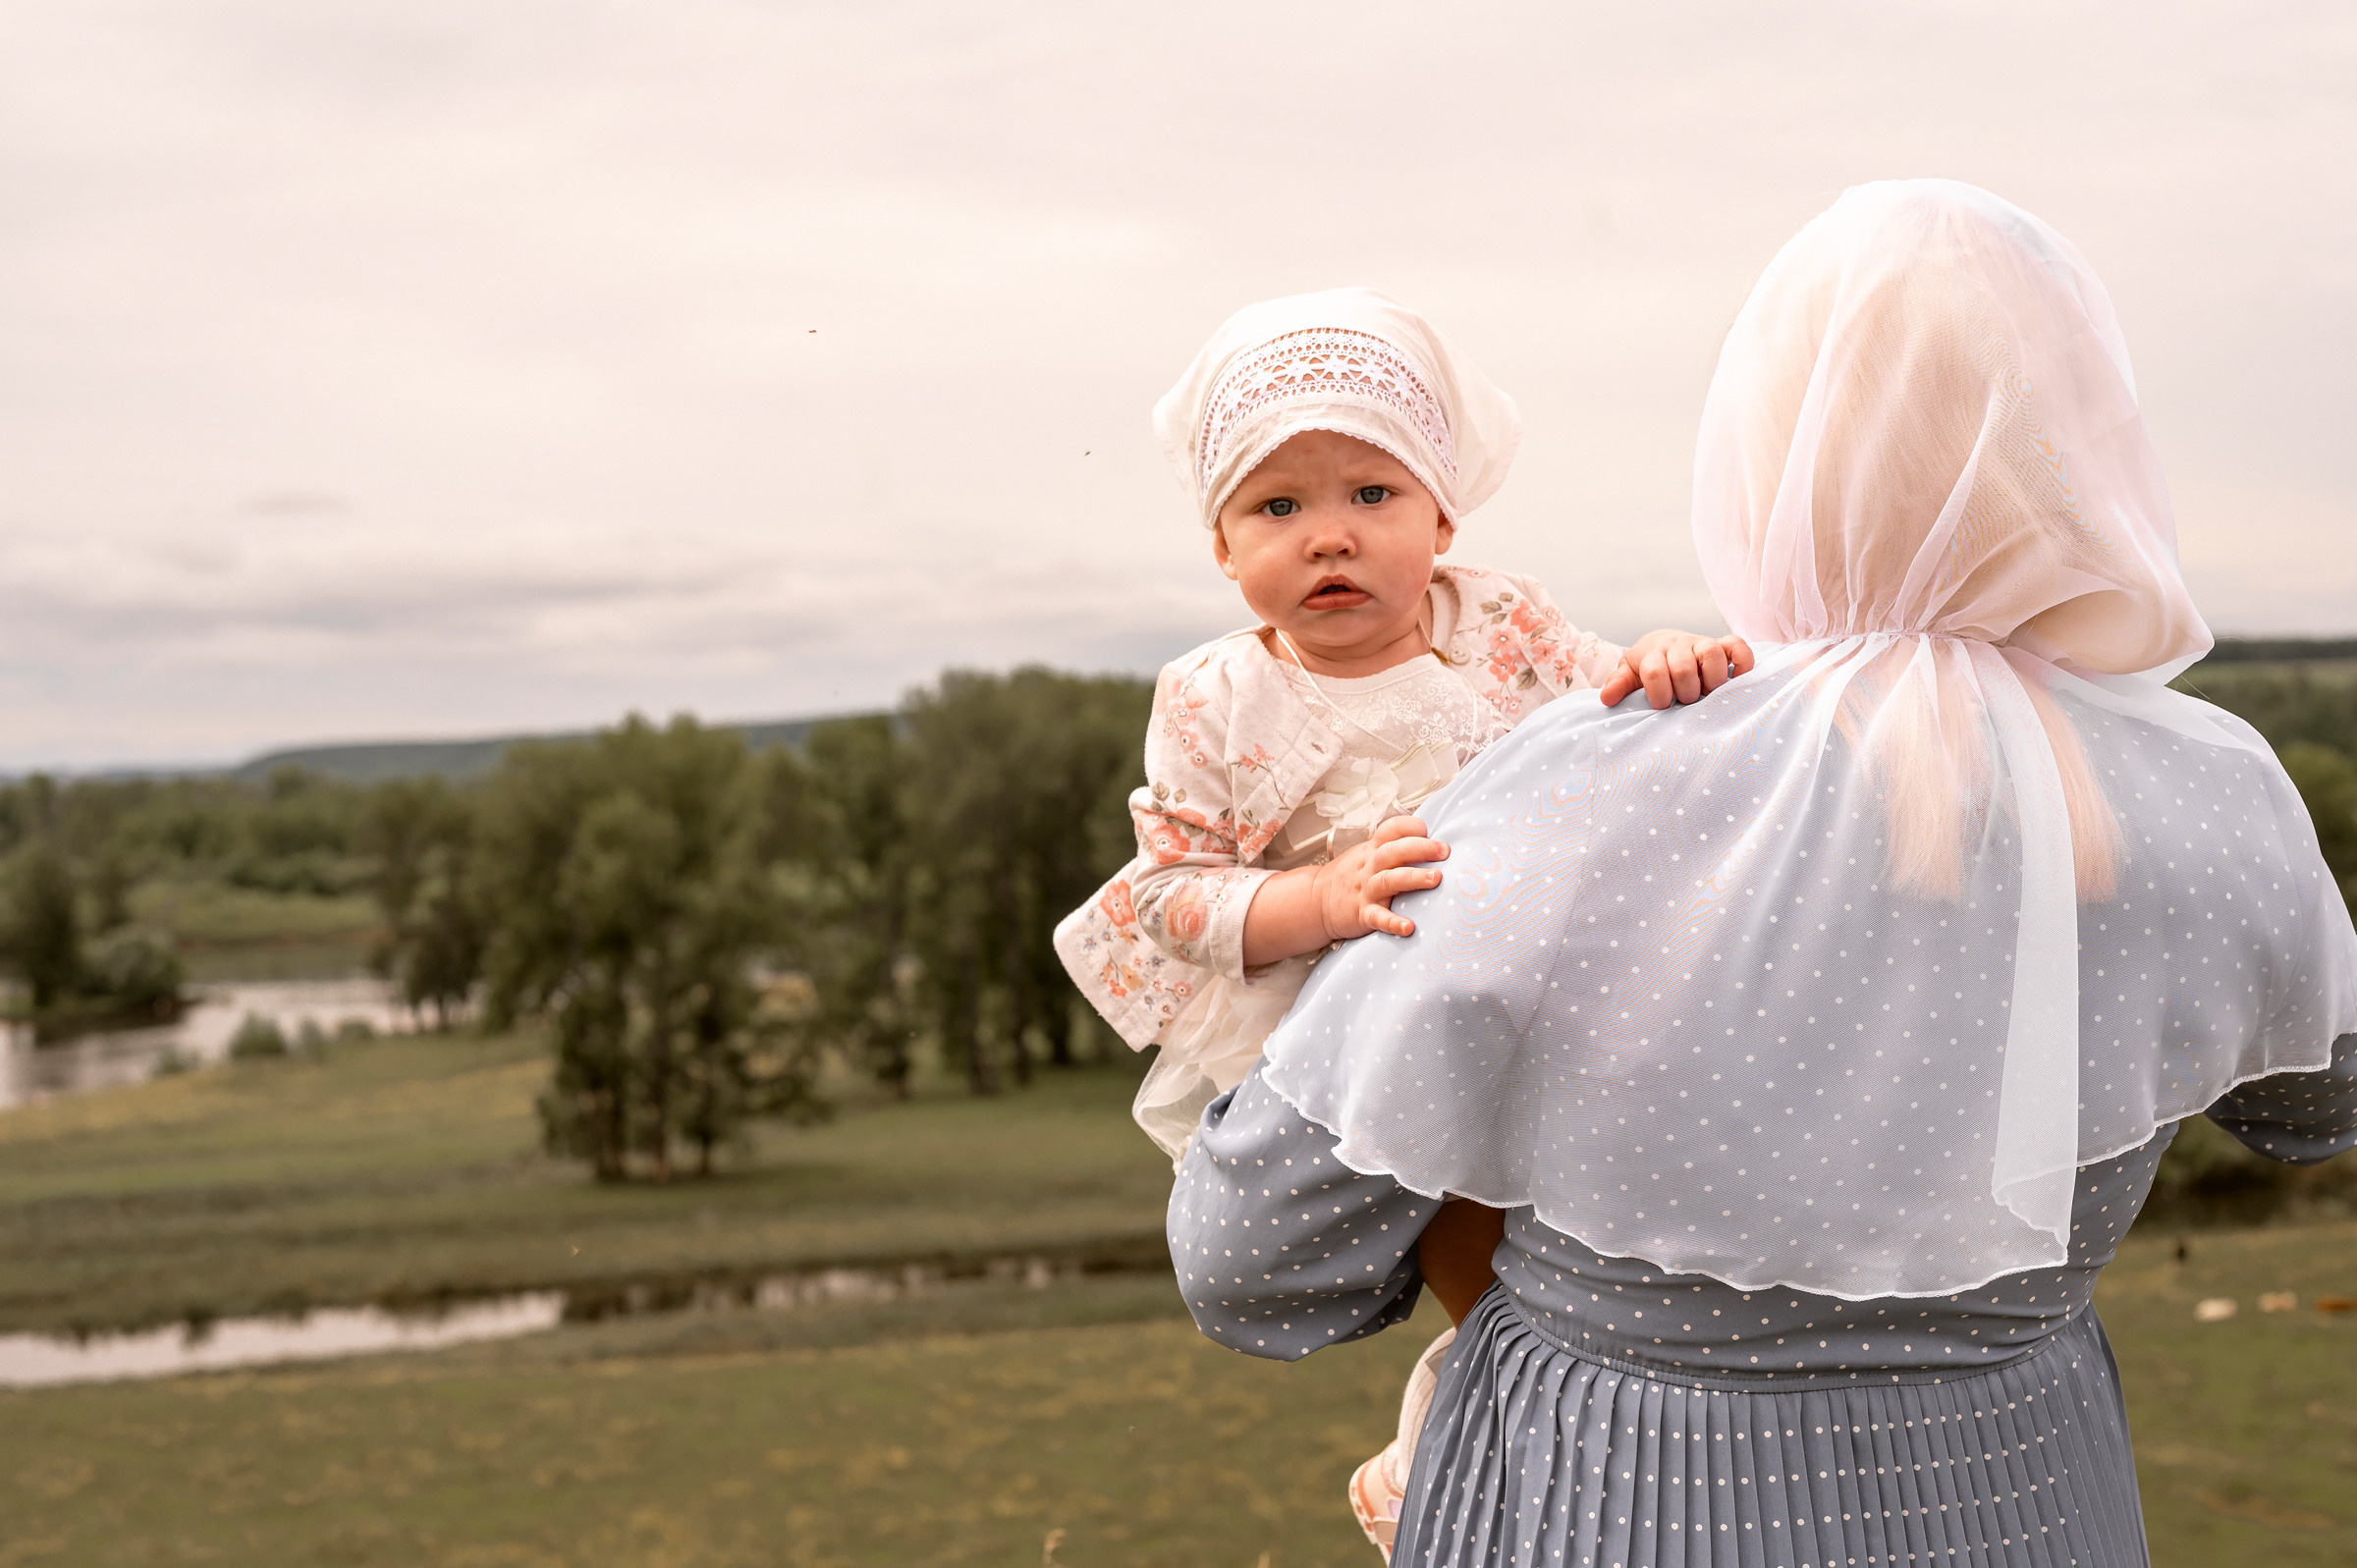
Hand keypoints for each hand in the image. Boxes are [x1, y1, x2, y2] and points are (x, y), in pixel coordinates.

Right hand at [1313, 814, 1448, 940]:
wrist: (1317, 900)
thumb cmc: (1352, 876)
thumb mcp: (1367, 854)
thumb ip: (1393, 846)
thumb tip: (1431, 841)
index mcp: (1373, 849)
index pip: (1391, 829)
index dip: (1410, 827)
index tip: (1428, 831)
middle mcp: (1370, 866)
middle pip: (1394, 851)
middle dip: (1421, 849)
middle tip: (1444, 851)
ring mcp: (1366, 890)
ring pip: (1389, 880)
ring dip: (1413, 877)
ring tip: (1435, 878)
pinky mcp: (1363, 914)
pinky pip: (1378, 918)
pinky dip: (1393, 922)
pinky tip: (1409, 927)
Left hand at [1597, 630, 1755, 708]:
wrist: (1663, 643)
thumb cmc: (1647, 665)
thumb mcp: (1630, 673)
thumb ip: (1620, 684)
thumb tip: (1607, 699)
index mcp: (1654, 653)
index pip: (1655, 671)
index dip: (1658, 693)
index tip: (1661, 706)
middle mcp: (1679, 646)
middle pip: (1683, 668)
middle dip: (1685, 692)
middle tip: (1685, 701)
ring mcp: (1702, 643)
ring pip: (1712, 655)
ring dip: (1712, 680)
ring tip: (1708, 693)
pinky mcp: (1724, 644)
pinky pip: (1738, 646)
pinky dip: (1742, 662)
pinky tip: (1737, 678)